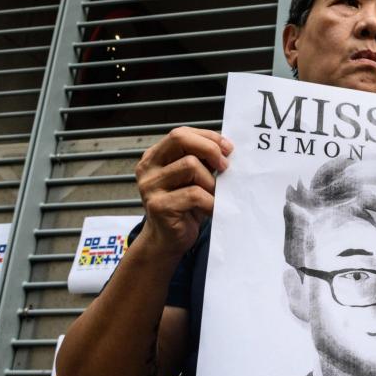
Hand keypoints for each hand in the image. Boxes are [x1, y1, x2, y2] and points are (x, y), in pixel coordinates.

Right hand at [135, 126, 231, 258]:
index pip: (181, 133)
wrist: (167, 242)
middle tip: (225, 166)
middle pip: (180, 139)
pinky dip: (210, 202)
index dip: (207, 137)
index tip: (228, 148)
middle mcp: (148, 168)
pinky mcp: (158, 206)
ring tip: (214, 195)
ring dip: (211, 181)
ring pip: (190, 166)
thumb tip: (226, 147)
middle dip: (209, 148)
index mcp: (155, 157)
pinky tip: (211, 209)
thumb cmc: (185, 208)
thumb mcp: (192, 179)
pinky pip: (194, 194)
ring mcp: (150, 186)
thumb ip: (201, 161)